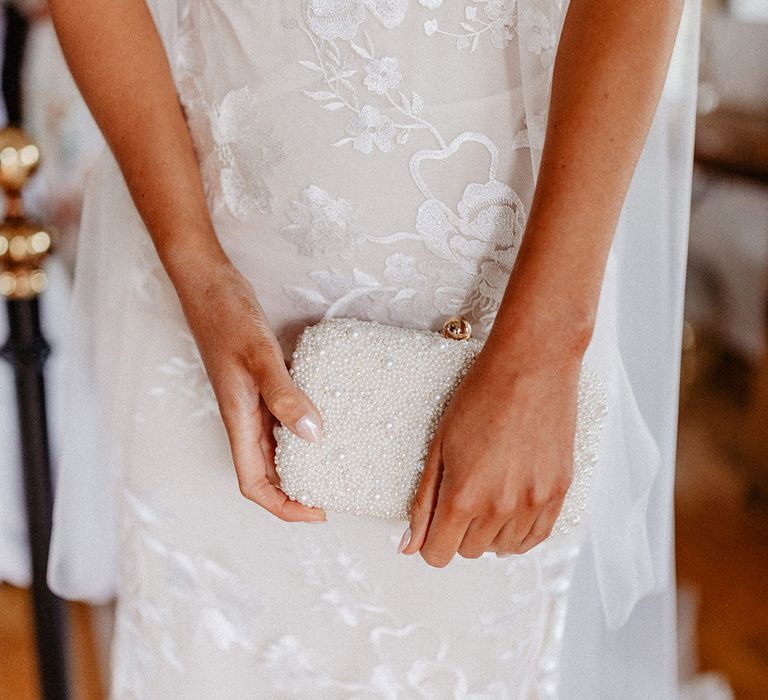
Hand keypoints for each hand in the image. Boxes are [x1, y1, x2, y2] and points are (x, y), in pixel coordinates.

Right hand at [175, 261, 326, 522]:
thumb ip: (285, 396)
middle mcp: (243, 417)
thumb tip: (314, 437)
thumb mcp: (259, 356)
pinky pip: (278, 418)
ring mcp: (249, 400)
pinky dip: (298, 428)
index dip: (282, 505)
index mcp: (239, 420)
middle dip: (294, 491)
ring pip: (272, 447)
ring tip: (333, 465)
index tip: (316, 512)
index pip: (254, 483)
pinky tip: (322, 418)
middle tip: (333, 492)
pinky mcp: (257, 382)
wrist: (208, 285)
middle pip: (265, 472)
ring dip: (298, 463)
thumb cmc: (227, 318)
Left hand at [400, 346, 581, 564]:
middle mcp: (500, 507)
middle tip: (462, 493)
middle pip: (469, 552)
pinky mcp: (560, 492)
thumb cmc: (480, 397)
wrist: (531, 366)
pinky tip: (511, 510)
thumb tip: (409, 546)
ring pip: (503, 548)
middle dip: (458, 531)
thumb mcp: (438, 446)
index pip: (439, 555)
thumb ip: (423, 501)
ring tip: (488, 493)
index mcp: (463, 495)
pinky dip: (519, 532)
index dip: (431, 543)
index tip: (434, 525)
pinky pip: (537, 537)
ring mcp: (534, 502)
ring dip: (489, 532)